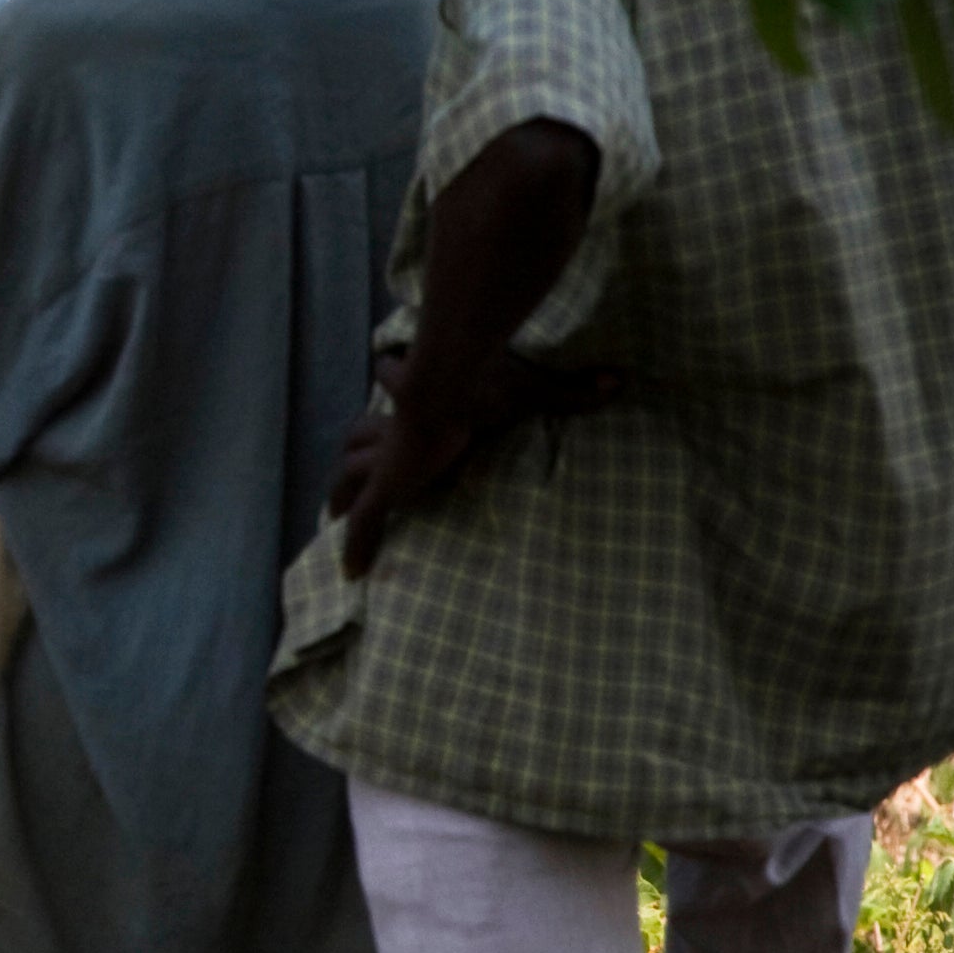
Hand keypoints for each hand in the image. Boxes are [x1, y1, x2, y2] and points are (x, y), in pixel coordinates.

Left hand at [329, 347, 619, 576]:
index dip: (396, 383)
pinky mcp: (386, 486)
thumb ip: (572, 391)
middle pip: (360, 436)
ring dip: (344, 494)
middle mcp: (397, 429)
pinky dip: (359, 545)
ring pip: (350, 474)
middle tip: (354, 469)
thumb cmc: (487, 380)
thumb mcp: (534, 388)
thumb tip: (617, 381)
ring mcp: (387, 459)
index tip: (394, 381)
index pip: (399, 389)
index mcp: (427, 404)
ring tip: (336, 516)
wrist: (450, 383)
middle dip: (357, 452)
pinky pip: (366, 521)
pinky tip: (351, 572)